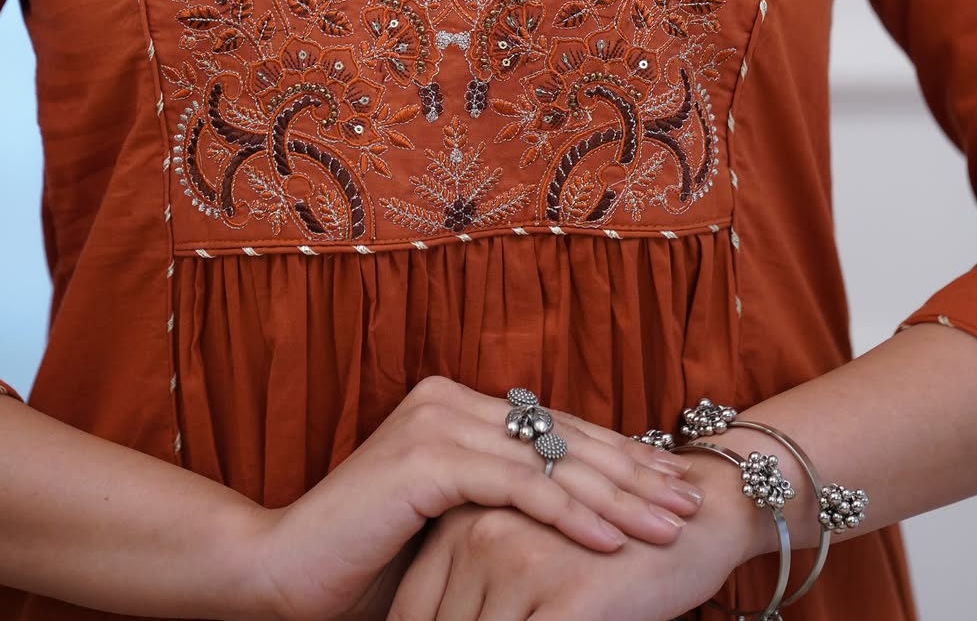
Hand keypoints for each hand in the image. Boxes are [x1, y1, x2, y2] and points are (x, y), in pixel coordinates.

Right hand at [241, 377, 702, 619]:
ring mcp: (436, 422)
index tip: (671, 485)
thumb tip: (582, 517)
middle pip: (562, 436)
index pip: (553, 429)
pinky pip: (518, 486)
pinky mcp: (428, 458)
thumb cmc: (370, 562)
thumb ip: (503, 508)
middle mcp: (448, 400)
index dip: (617, 457)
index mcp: (455, 407)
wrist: (286, 575)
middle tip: (691, 499)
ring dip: (617, 494)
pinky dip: (570, 514)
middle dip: (633, 472)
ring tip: (671, 523)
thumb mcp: (453, 528)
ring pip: (550, 458)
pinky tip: (614, 540)